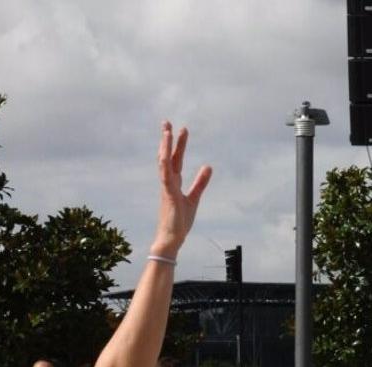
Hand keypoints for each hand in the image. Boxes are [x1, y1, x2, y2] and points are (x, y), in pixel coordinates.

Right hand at [150, 122, 212, 257]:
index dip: (178, 145)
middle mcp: (167, 182)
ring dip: (165, 148)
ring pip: (164, 163)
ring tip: (167, 132)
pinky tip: (166, 155)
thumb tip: (208, 166)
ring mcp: (166, 188)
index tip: (181, 130)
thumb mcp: (194, 198)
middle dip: (167, 140)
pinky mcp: (168, 196)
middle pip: (167, 157)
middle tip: (167, 122)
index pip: (175, 159)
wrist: (172, 239)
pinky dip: (165, 166)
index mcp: (173, 183)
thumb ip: (200, 183)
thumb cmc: (180, 221)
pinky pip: (165, 178)